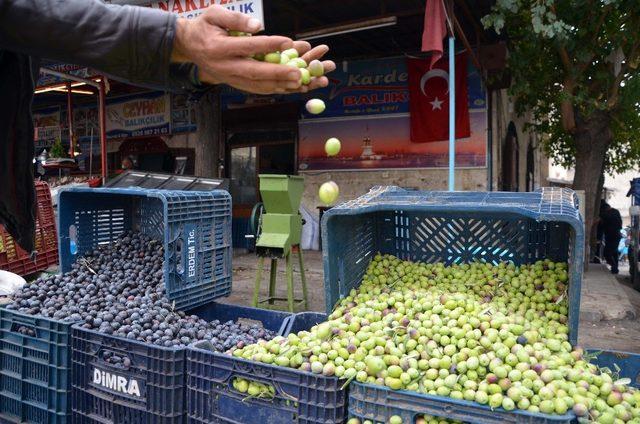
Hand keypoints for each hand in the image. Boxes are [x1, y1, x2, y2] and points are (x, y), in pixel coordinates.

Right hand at [172, 5, 334, 93]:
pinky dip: (273, 89)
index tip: (288, 41)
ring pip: (257, 85)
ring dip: (279, 85)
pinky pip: (256, 89)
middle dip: (278, 74)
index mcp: (219, 48)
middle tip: (298, 74)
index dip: (268, 45)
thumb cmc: (205, 26)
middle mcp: (225, 67)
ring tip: (299, 83)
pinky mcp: (235, 84)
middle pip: (255, 72)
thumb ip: (235, 19)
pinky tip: (288, 88)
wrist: (190, 46)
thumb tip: (257, 25)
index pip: (248, 47)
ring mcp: (230, 79)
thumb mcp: (214, 14)